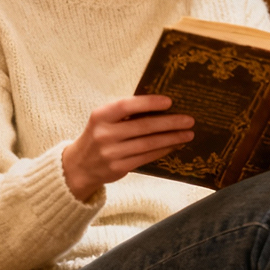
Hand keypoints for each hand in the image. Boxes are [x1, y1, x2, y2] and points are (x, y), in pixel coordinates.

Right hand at [62, 95, 193, 200]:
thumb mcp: (103, 120)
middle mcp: (105, 134)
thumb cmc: (98, 135)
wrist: (79, 165)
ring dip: (172, 138)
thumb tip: (161, 106)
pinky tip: (175, 145)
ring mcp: (111, 153)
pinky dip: (163, 150)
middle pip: (143, 127)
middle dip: (169, 123)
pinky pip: (146, 157)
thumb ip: (125, 113)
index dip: (148, 103)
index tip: (169, 102)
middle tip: (189, 120)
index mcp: (101, 116)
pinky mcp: (119, 168)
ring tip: (188, 133)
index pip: (126, 106)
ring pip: (148, 144)